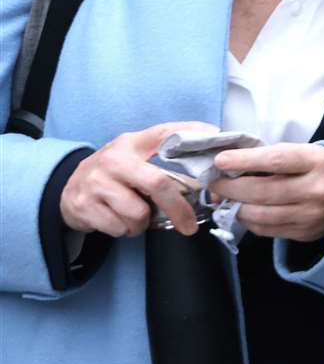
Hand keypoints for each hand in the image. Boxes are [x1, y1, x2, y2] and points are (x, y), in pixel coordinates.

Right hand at [60, 121, 218, 237]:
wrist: (68, 188)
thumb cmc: (115, 173)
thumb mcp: (136, 155)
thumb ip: (165, 154)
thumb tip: (209, 160)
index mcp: (132, 143)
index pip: (166, 133)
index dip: (192, 133)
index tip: (216, 139)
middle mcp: (113, 160)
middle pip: (157, 183)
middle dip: (178, 208)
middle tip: (189, 225)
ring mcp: (95, 183)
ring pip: (138, 214)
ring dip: (143, 223)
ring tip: (137, 215)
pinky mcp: (83, 206)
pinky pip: (118, 228)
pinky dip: (125, 230)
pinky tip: (118, 219)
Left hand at [209, 143, 323, 241]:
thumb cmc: (320, 168)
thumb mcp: (306, 152)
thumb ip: (274, 158)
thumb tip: (231, 165)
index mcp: (317, 161)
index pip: (276, 160)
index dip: (245, 161)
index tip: (221, 160)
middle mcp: (316, 189)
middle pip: (263, 192)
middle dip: (231, 188)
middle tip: (214, 183)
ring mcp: (311, 215)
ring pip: (261, 215)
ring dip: (236, 208)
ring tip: (224, 199)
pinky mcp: (305, 233)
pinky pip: (267, 230)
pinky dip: (249, 221)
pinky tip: (244, 211)